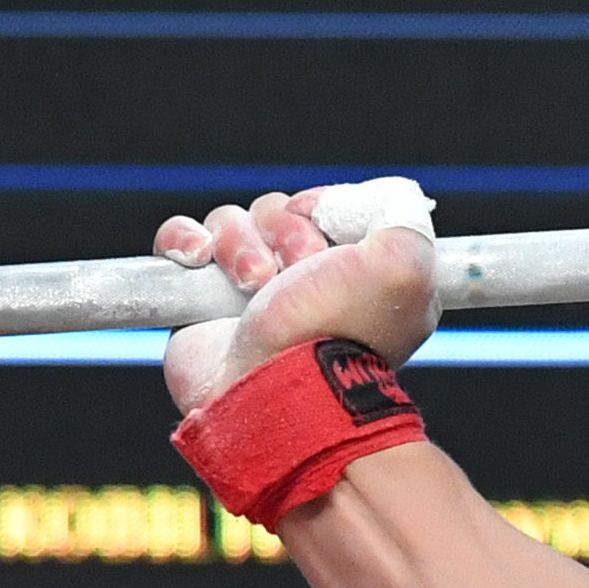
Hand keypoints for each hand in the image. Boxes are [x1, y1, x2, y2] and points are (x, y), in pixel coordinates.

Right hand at [154, 186, 439, 416]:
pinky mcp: (200, 301)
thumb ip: (404, 217)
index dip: (324, 209)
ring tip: (255, 284)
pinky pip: (181, 241)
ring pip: (232, 222)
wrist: (275, 389)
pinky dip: (184, 239)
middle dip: (284, 230)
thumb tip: (380, 198)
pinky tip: (199, 259)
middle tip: (293, 270)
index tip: (328, 230)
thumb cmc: (339, 330)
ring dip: (240, 243)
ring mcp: (252, 293)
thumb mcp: (408, 265)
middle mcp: (307, 283)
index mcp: (359, 276)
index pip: (331, 209)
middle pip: (280, 212)